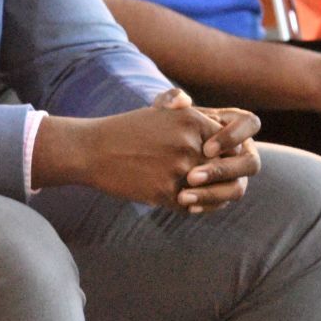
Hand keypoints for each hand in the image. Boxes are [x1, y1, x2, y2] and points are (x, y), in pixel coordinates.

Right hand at [36, 89, 259, 213]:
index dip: (226, 156)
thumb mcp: (161, 113)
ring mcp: (179, 169)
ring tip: (199, 194)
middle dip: (218, 177)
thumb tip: (221, 132)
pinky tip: (179, 202)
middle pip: (222, 167)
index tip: (217, 162)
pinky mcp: (166, 192)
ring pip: (209, 188)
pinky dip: (189, 206)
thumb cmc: (127, 130)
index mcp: (191, 119)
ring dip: (208, 195)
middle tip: (215, 183)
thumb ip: (192, 117)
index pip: (228, 143)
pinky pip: (190, 204)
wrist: (92, 150)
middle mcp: (189, 143)